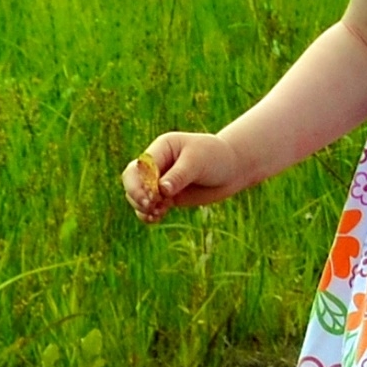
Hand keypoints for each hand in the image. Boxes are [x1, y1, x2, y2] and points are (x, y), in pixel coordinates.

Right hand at [123, 129, 241, 219]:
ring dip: (141, 206)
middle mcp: (157, 164)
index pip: (140, 166)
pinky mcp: (167, 196)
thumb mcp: (198, 162)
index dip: (141, 182)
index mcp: (162, 148)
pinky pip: (149, 207)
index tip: (155, 196)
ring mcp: (160, 181)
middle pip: (131, 180)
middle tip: (151, 206)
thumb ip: (179, 176)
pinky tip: (155, 218)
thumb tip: (161, 190)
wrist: (234, 169)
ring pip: (137, 195)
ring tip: (157, 213)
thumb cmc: (217, 158)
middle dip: (136, 194)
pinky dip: (148, 214)